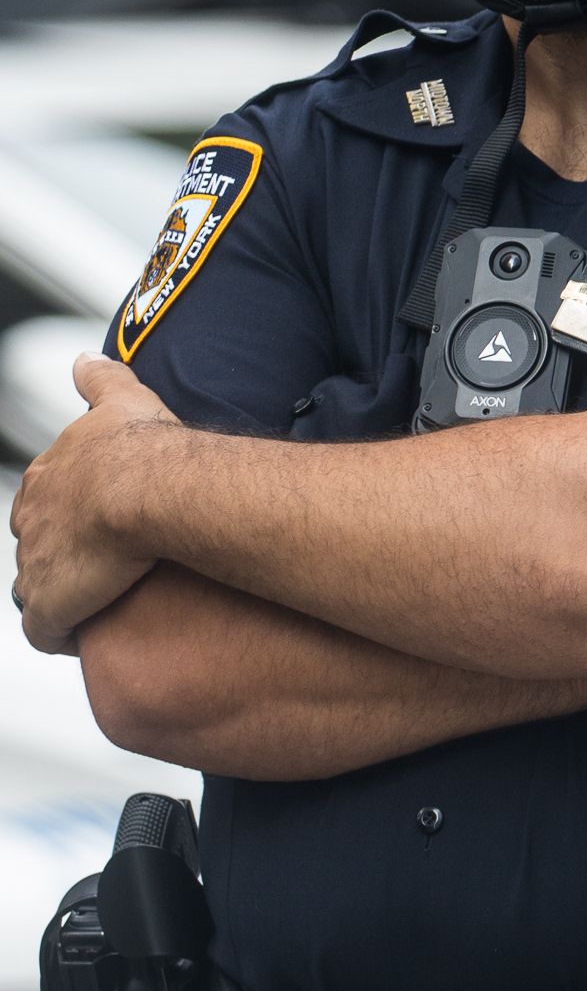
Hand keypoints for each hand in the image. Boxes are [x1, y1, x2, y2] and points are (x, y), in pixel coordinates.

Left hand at [11, 356, 176, 654]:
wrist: (150, 488)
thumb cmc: (143, 447)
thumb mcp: (121, 399)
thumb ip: (101, 378)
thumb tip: (87, 357)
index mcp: (46, 477)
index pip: (44, 501)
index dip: (70, 515)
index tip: (99, 523)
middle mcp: (32, 519)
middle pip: (37, 543)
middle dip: (61, 555)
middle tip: (104, 563)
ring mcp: (36, 564)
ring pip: (37, 586)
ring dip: (62, 594)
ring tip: (99, 602)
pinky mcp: (49, 605)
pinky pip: (45, 629)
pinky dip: (62, 632)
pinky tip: (87, 633)